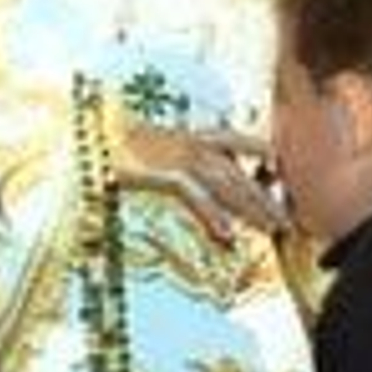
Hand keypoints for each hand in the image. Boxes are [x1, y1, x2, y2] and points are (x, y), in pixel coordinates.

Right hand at [115, 121, 284, 243]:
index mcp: (188, 135)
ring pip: (226, 185)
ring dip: (250, 209)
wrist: (87, 135)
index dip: (256, 148)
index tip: (275, 160)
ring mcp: (179, 158)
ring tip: (269, 229)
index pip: (233, 138)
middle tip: (284, 220)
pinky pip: (196, 197)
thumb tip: (181, 176)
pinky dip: (213, 216)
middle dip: (262, 197)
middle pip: (237, 173)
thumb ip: (169, 160)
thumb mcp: (146, 149)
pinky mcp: (164, 174)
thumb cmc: (111, 144)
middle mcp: (190, 144)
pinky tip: (226, 236)